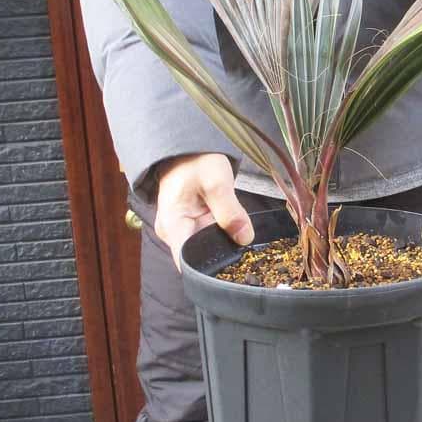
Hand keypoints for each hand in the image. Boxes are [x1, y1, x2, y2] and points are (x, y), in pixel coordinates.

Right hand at [154, 153, 253, 270]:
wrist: (187, 150)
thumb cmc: (196, 161)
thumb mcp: (217, 180)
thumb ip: (230, 210)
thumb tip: (245, 238)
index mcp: (173, 225)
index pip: (187, 263)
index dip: (209, 271)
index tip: (233, 270)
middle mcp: (173, 234)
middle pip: (197, 259)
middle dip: (222, 259)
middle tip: (248, 259)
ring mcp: (180, 232)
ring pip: (204, 250)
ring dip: (224, 248)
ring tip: (245, 246)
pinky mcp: (190, 228)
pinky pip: (207, 240)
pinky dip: (222, 239)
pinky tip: (237, 237)